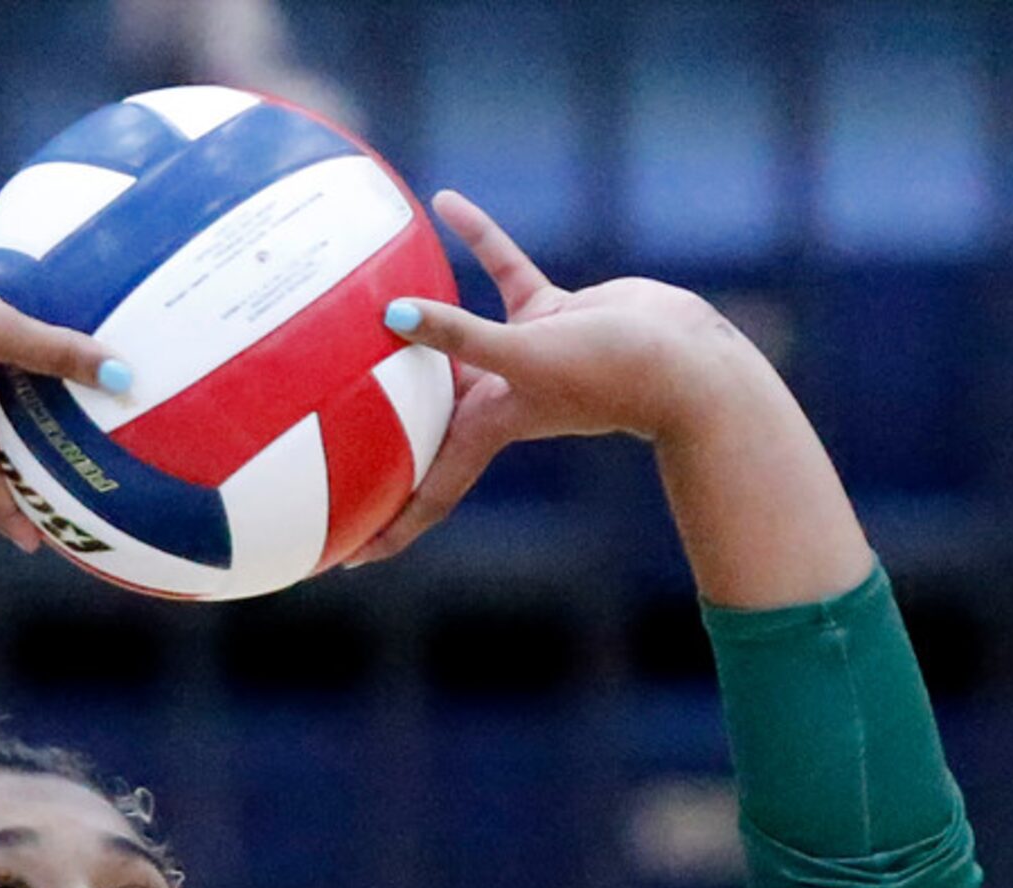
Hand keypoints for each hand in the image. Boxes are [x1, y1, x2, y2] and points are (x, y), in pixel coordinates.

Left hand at [347, 190, 751, 566]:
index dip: (390, 527)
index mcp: (489, 428)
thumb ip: (459, 336)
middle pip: (427, 422)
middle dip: (384, 434)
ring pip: (455, 338)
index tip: (347, 561)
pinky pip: (502, 268)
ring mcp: (524, 355)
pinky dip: (478, 237)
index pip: (430, 492)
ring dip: (415, 320)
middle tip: (326, 437)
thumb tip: (393, 316)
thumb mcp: (526, 354)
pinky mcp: (550, 312)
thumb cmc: (611, 371)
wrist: (686, 355)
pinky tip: (446, 200)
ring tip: (363, 302)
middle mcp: (499, 398)